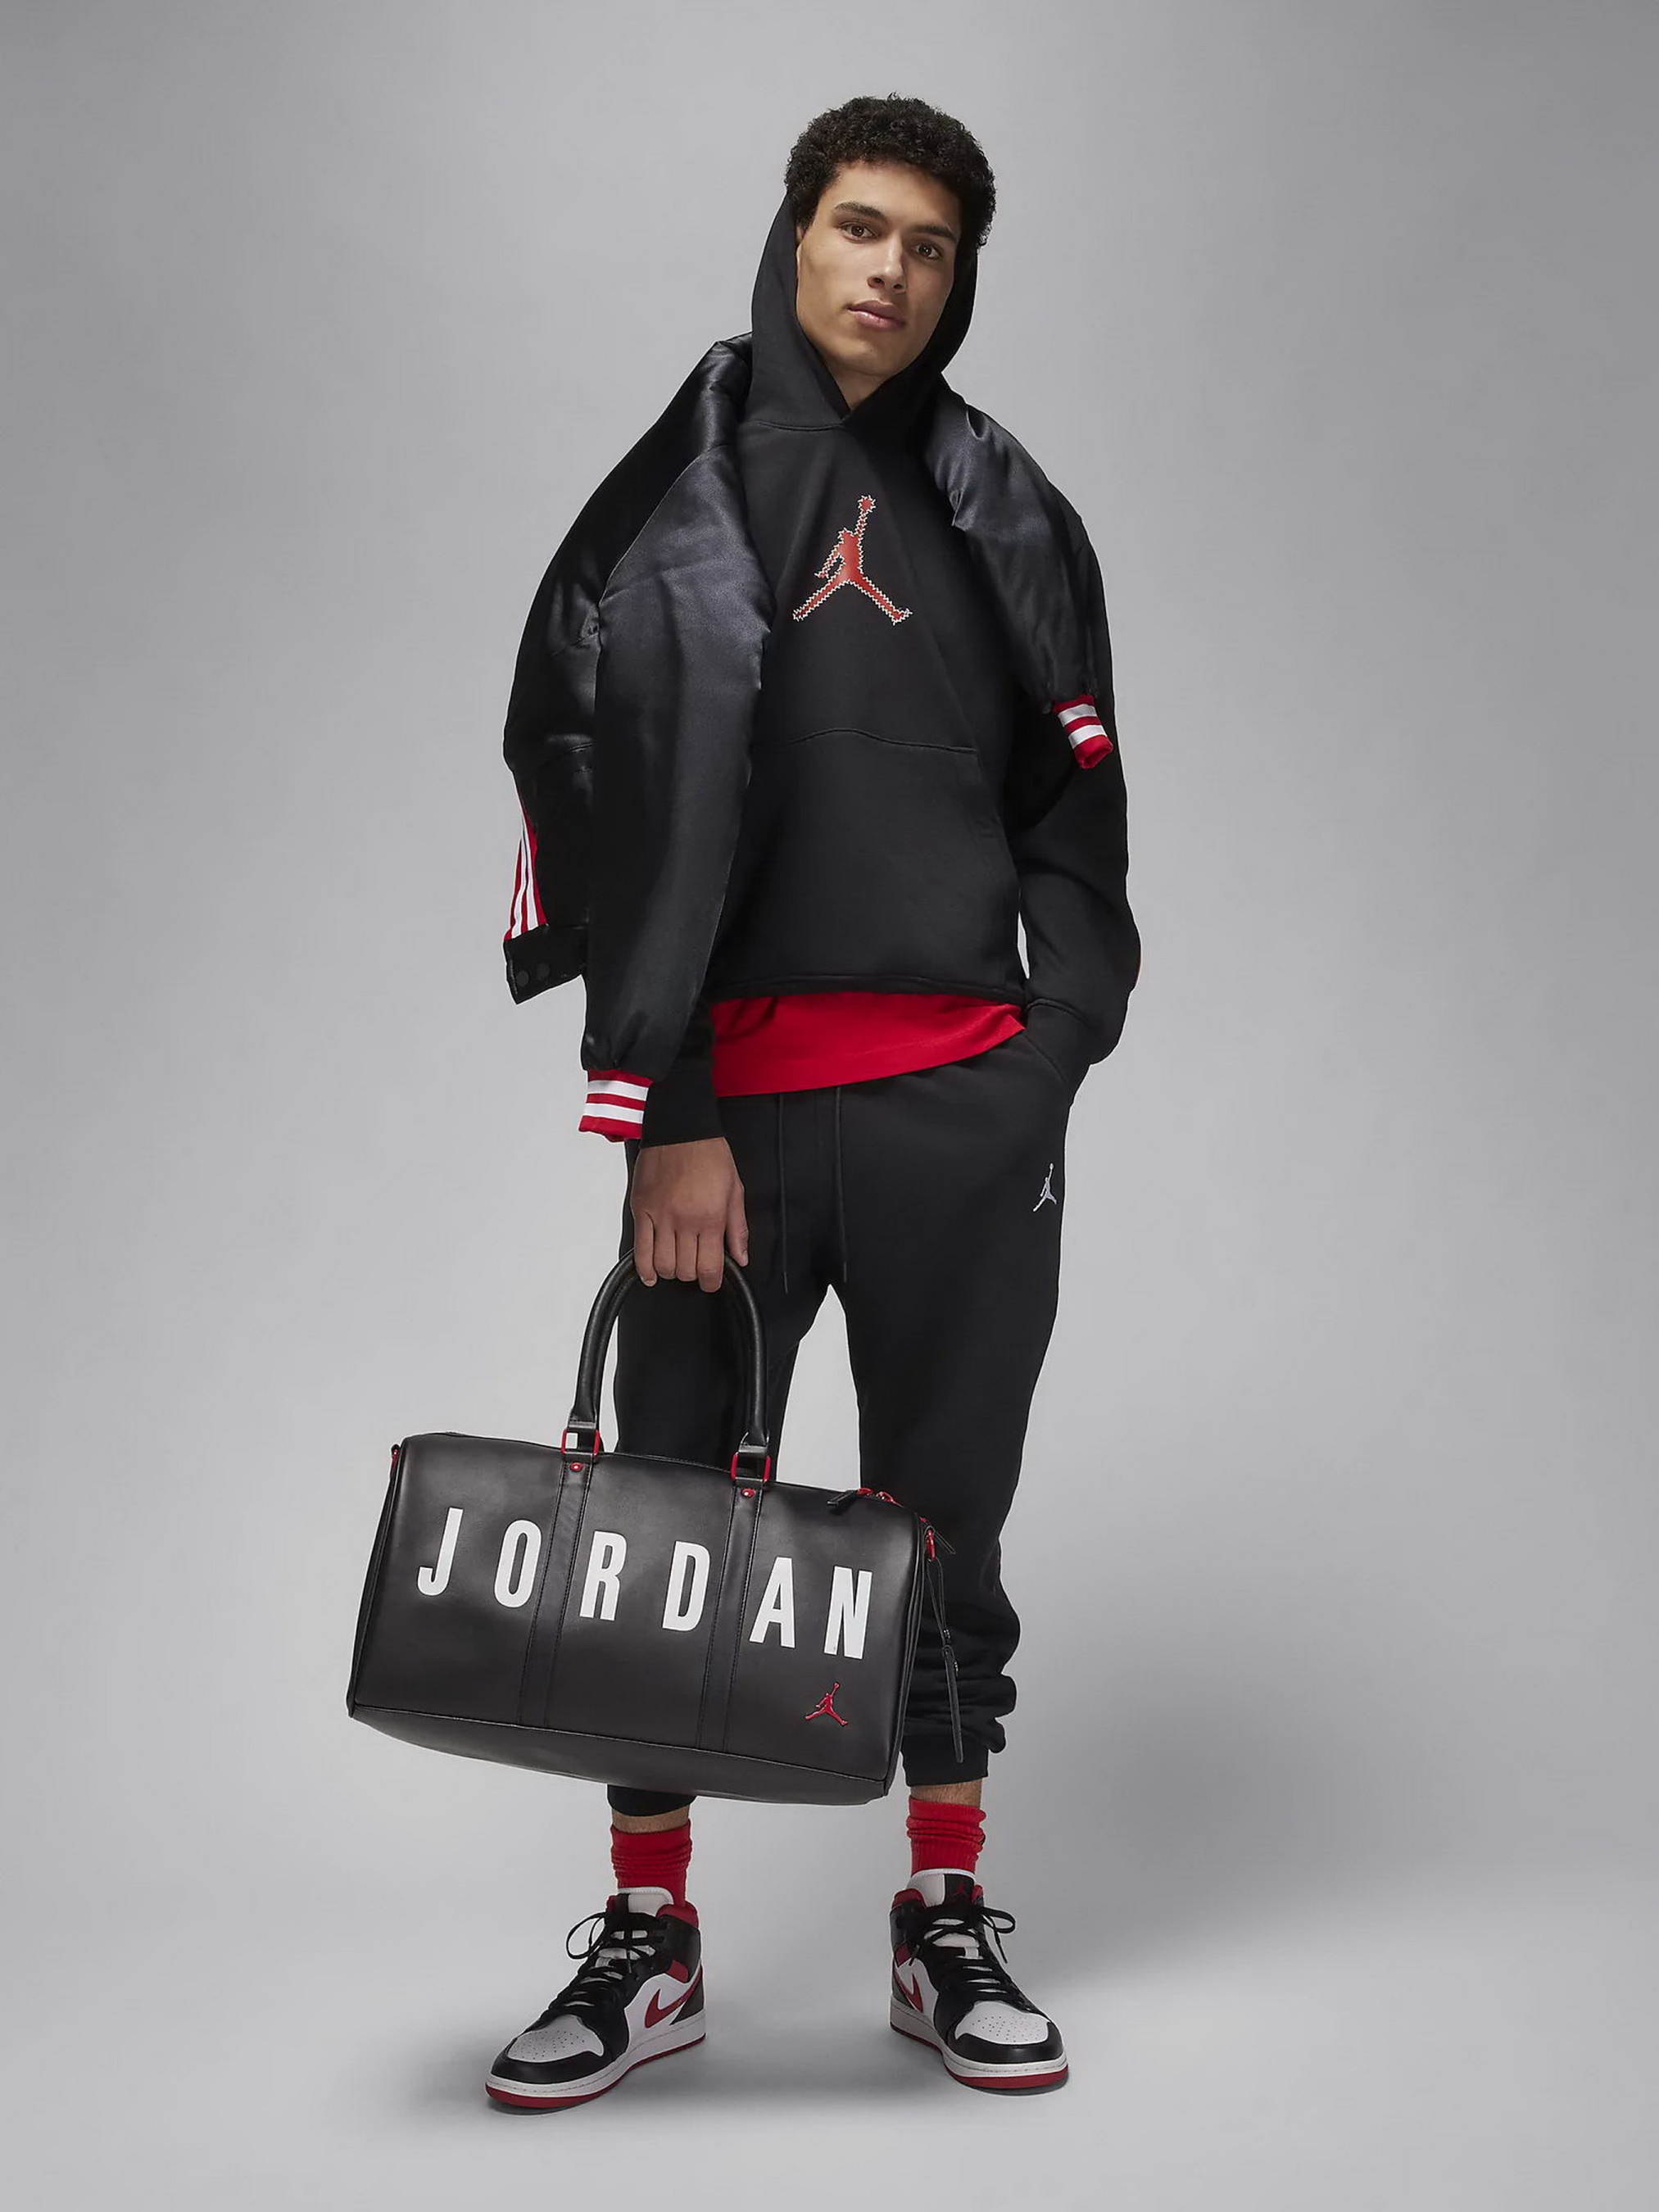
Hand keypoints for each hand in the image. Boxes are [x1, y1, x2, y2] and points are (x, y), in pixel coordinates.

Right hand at [630, 1136, 748, 1291]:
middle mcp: (684, 1220)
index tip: (712, 1281)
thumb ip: (737, 1228)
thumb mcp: (735, 1190)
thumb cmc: (709, 1154)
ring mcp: (660, 1216)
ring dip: (670, 1271)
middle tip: (696, 1266)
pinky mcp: (641, 1210)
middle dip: (692, 1275)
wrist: (680, 1128)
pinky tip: (651, 1274)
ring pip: (662, 1265)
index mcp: (710, 1217)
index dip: (711, 1282)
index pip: (710, 1268)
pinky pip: (640, 1250)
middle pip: (685, 1270)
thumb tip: (741, 1258)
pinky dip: (645, 1269)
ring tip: (676, 1264)